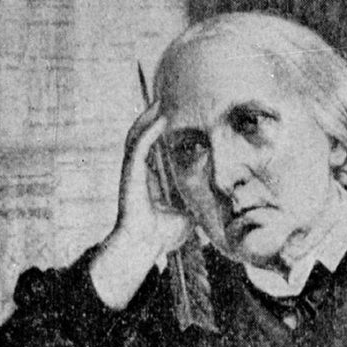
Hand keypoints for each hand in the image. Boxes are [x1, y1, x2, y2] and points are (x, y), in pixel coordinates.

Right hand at [90, 103, 191, 308]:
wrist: (145, 247)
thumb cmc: (162, 234)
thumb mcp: (187, 212)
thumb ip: (197, 200)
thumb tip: (215, 196)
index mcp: (149, 178)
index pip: (153, 147)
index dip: (159, 130)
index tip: (173, 115)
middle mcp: (139, 171)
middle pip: (142, 136)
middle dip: (151, 117)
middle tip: (164, 99)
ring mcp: (132, 172)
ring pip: (136, 137)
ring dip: (147, 118)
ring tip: (159, 102)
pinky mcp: (130, 175)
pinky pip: (138, 148)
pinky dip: (148, 132)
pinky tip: (159, 120)